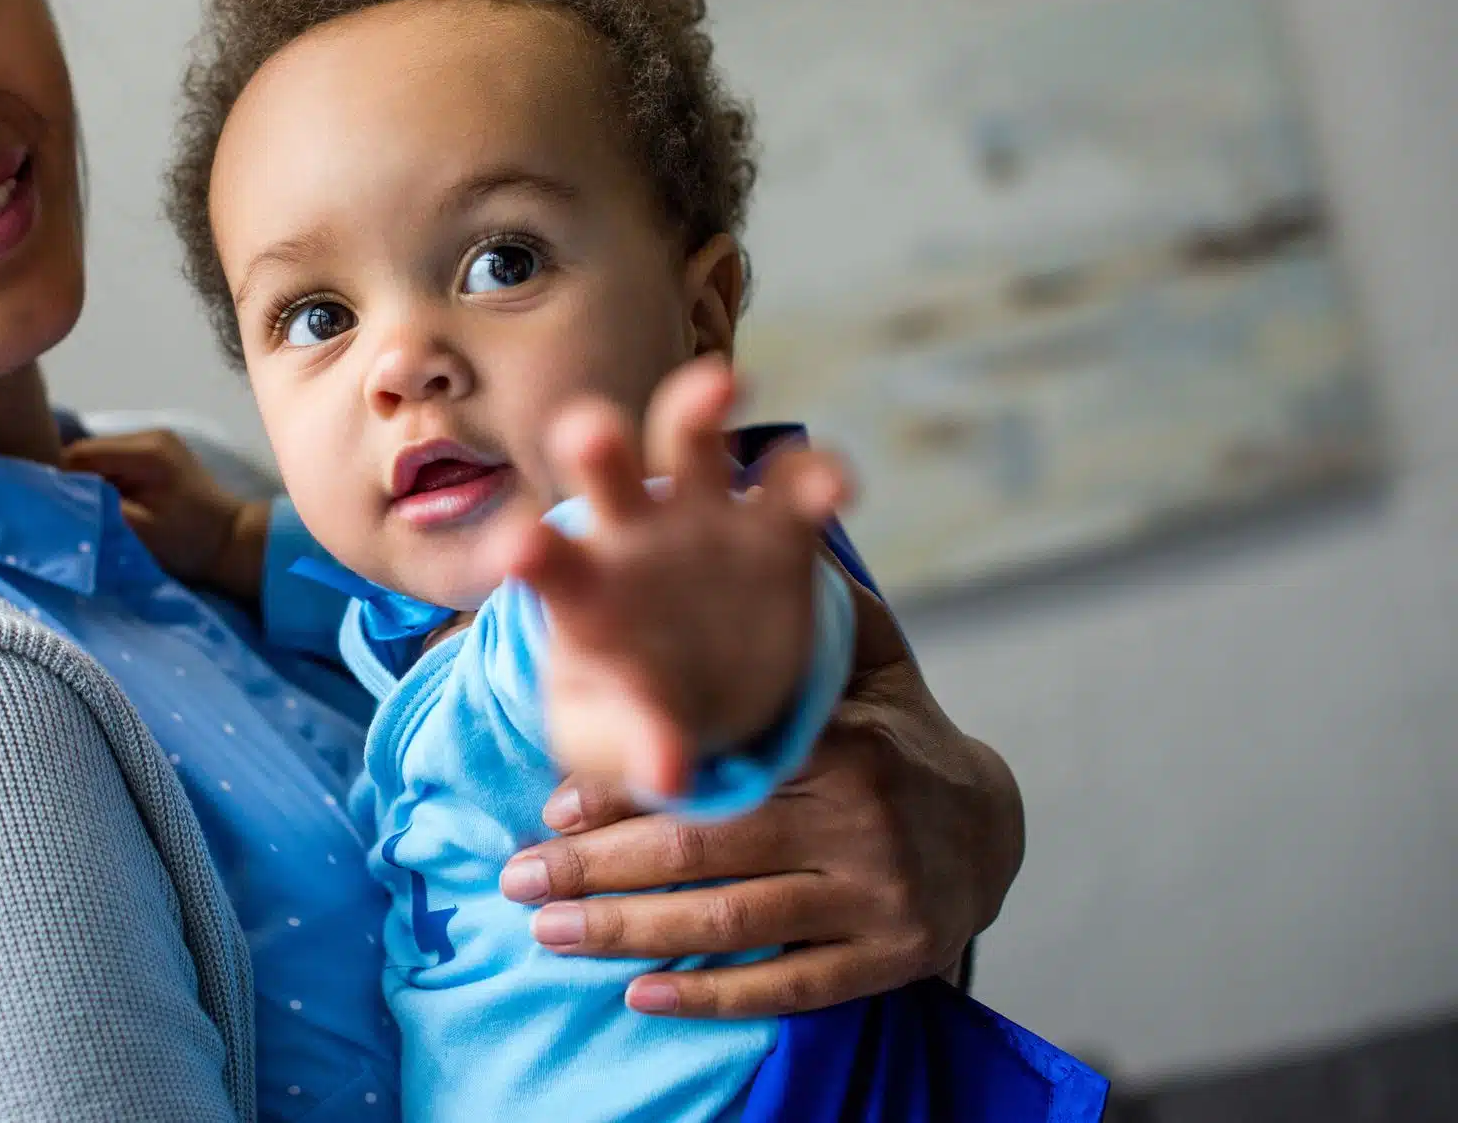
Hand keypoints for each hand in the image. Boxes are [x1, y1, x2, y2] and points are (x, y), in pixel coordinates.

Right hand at [61, 430, 270, 600]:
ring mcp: (154, 442)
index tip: (46, 506)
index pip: (80, 453)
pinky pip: (115, 462)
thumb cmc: (188, 541)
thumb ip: (97, 507)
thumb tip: (58, 498)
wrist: (232, 541)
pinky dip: (104, 481)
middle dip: (72, 481)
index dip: (58, 478)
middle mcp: (149, 435)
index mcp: (146, 451)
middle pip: (88, 452)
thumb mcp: (138, 529)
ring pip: (99, 457)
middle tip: (61, 512)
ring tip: (82, 510)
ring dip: (88, 482)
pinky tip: (102, 503)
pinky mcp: (156, 454)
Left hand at [493, 356, 852, 800]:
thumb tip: (673, 772)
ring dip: (700, 409)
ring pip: (697, 444)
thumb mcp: (616, 745)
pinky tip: (836, 488)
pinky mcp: (777, 530)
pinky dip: (815, 475)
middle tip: (588, 431)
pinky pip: (796, 487)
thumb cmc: (632, 716)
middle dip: (597, 444)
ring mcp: (708, 522)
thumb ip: (636, 750)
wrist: (705, 697)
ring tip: (721, 384)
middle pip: (607, 470)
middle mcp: (638, 536)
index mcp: (582, 591)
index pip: (547, 565)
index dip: (533, 554)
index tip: (519, 550)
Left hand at [497, 569, 1025, 1017]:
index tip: (548, 810)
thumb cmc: (891, 724)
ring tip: (548, 932)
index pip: (713, 772)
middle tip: (515, 879)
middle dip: (595, 872)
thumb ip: (801, 601)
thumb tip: (729, 509)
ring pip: (730, 926)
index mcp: (844, 742)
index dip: (621, 795)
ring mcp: (880, 900)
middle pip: (704, 856)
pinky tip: (639, 995)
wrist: (992, 825)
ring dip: (627, 934)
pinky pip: (787, 989)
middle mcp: (862, 823)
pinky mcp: (892, 961)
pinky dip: (710, 999)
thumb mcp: (865, 651)